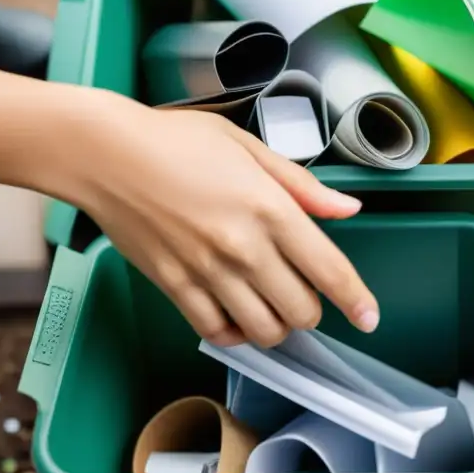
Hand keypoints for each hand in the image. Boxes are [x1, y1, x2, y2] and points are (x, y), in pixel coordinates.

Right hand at [69, 94, 377, 347]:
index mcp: (270, 208)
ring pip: (263, 332)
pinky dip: (234, 332)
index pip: (330, 271)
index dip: (357, 301)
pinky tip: (235, 311)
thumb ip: (303, 185)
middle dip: (314, 309)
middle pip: (301, 311)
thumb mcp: (249, 148)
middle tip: (306, 291)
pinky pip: (216, 332)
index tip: (369, 316)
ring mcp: (207, 272)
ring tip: (272, 304)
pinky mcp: (174, 287)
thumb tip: (347, 208)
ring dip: (277, 326)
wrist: (105, 154)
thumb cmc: (175, 140)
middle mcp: (243, 247)